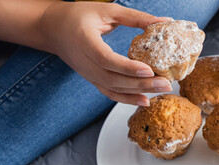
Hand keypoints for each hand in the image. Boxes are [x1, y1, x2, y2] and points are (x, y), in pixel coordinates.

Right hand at [39, 1, 169, 105]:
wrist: (52, 28)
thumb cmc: (79, 15)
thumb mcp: (106, 11)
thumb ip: (136, 17)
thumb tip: (165, 21)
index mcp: (84, 40)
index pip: (105, 59)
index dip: (127, 67)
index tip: (149, 69)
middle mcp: (83, 61)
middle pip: (112, 78)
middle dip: (141, 83)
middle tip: (166, 83)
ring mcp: (86, 73)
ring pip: (112, 88)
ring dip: (138, 92)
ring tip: (162, 89)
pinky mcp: (91, 79)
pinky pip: (109, 93)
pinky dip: (126, 99)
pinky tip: (145, 100)